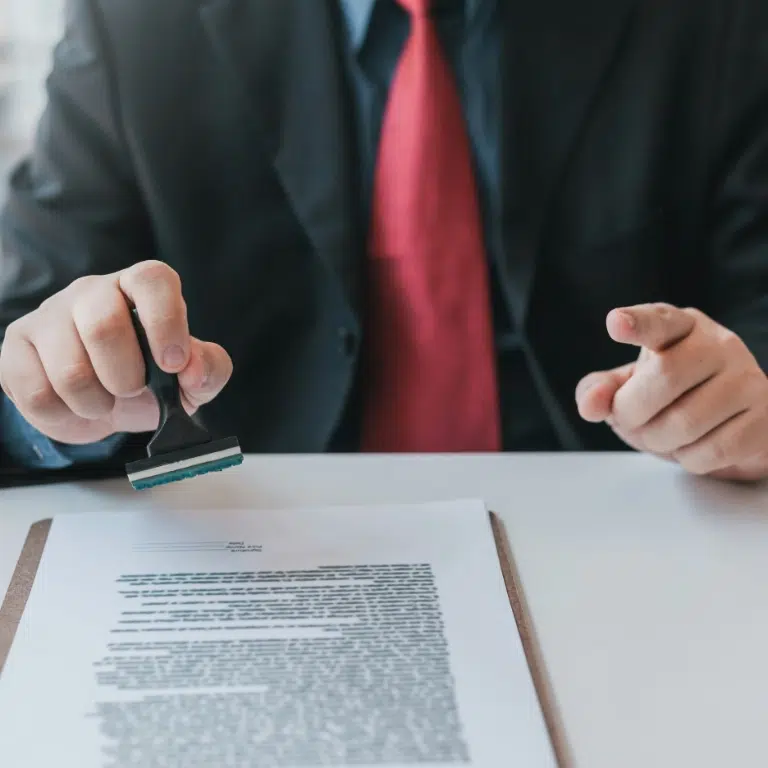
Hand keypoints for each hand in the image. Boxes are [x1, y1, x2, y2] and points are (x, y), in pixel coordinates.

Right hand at [0, 261, 232, 445]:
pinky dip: (64, 416)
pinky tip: (75, 407)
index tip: (173, 364)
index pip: (151, 280)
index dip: (165, 322)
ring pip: (68, 368)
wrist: (105, 402)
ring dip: (95, 403)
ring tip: (104, 402)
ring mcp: (49, 316)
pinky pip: (36, 392)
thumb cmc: (153, 379)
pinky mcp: (16, 347)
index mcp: (139, 288)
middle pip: (103, 325)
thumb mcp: (193, 378)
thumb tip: (192, 369)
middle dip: (125, 376)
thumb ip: (208, 368)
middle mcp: (92, 291)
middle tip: (132, 391)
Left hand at [575, 303, 767, 480]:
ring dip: (658, 441)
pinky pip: (712, 450)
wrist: (731, 423)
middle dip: (632, 412)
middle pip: (664, 378)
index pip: (659, 321)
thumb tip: (591, 404)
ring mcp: (747, 378)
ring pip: (686, 421)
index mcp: (679, 327)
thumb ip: (600, 391)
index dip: (637, 323)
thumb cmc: (670, 397)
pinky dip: (689, 459)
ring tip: (660, 435)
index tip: (616, 323)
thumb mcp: (628, 387)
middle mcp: (718, 344)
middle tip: (630, 422)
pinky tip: (691, 447)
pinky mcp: (765, 417)